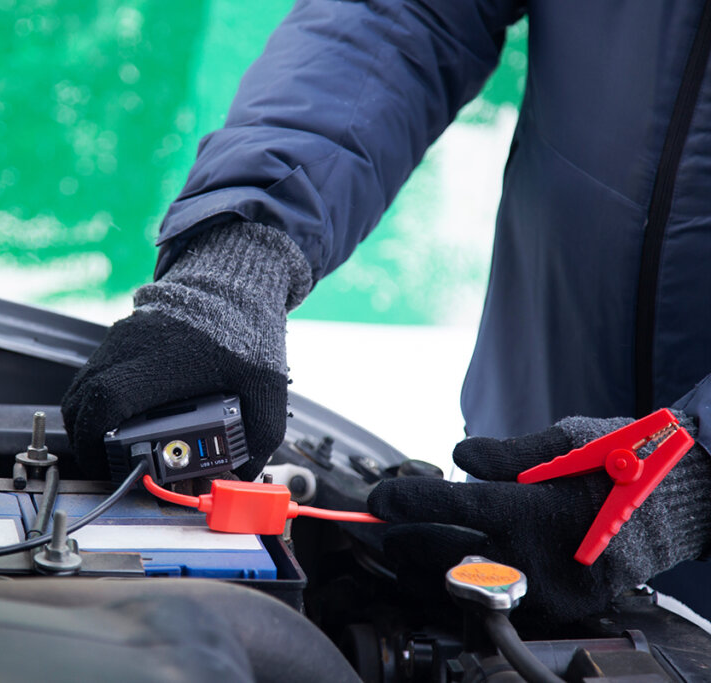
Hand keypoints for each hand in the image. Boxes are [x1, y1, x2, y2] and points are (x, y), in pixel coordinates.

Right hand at [61, 223, 310, 479]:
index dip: (97, 438)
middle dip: (85, 439)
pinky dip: (94, 399)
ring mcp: (122, 339)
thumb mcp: (265, 388)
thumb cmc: (248, 331)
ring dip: (86, 420)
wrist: (235, 281)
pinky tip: (116, 416)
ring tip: (108, 447)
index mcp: (164, 363)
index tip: (109, 464)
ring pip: (81, 386)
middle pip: (81, 399)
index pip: (108, 400)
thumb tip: (242, 473)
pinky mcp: (121, 336)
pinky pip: (91, 373)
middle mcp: (132, 348)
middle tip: (105, 464)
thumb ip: (260, 436)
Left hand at [366, 415, 710, 623]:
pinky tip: (449, 572)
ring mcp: (550, 590)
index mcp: (534, 509)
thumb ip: (507, 454)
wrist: (678, 507)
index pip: (449, 507)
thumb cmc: (620, 464)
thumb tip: (459, 458)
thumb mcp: (566, 440)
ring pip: (466, 587)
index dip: (404, 501)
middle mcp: (538, 557)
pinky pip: (500, 604)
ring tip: (405, 550)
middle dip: (404, 539)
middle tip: (384, 526)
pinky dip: (467, 588)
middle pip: (446, 555)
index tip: (376, 498)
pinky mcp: (562, 608)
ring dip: (426, 570)